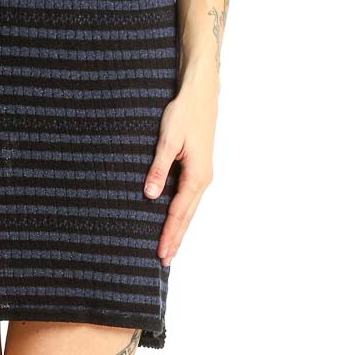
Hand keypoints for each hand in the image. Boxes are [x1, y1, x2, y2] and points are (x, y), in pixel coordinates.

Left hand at [143, 75, 217, 264]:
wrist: (200, 94)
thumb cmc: (184, 113)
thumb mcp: (168, 140)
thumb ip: (159, 168)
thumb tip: (151, 195)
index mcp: (197, 176)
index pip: (179, 213)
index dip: (169, 234)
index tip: (161, 253)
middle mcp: (202, 179)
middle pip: (186, 216)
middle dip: (176, 239)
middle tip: (164, 261)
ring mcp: (202, 174)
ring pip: (189, 209)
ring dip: (179, 228)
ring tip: (170, 248)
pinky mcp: (198, 168)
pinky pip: (189, 198)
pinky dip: (181, 213)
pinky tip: (175, 220)